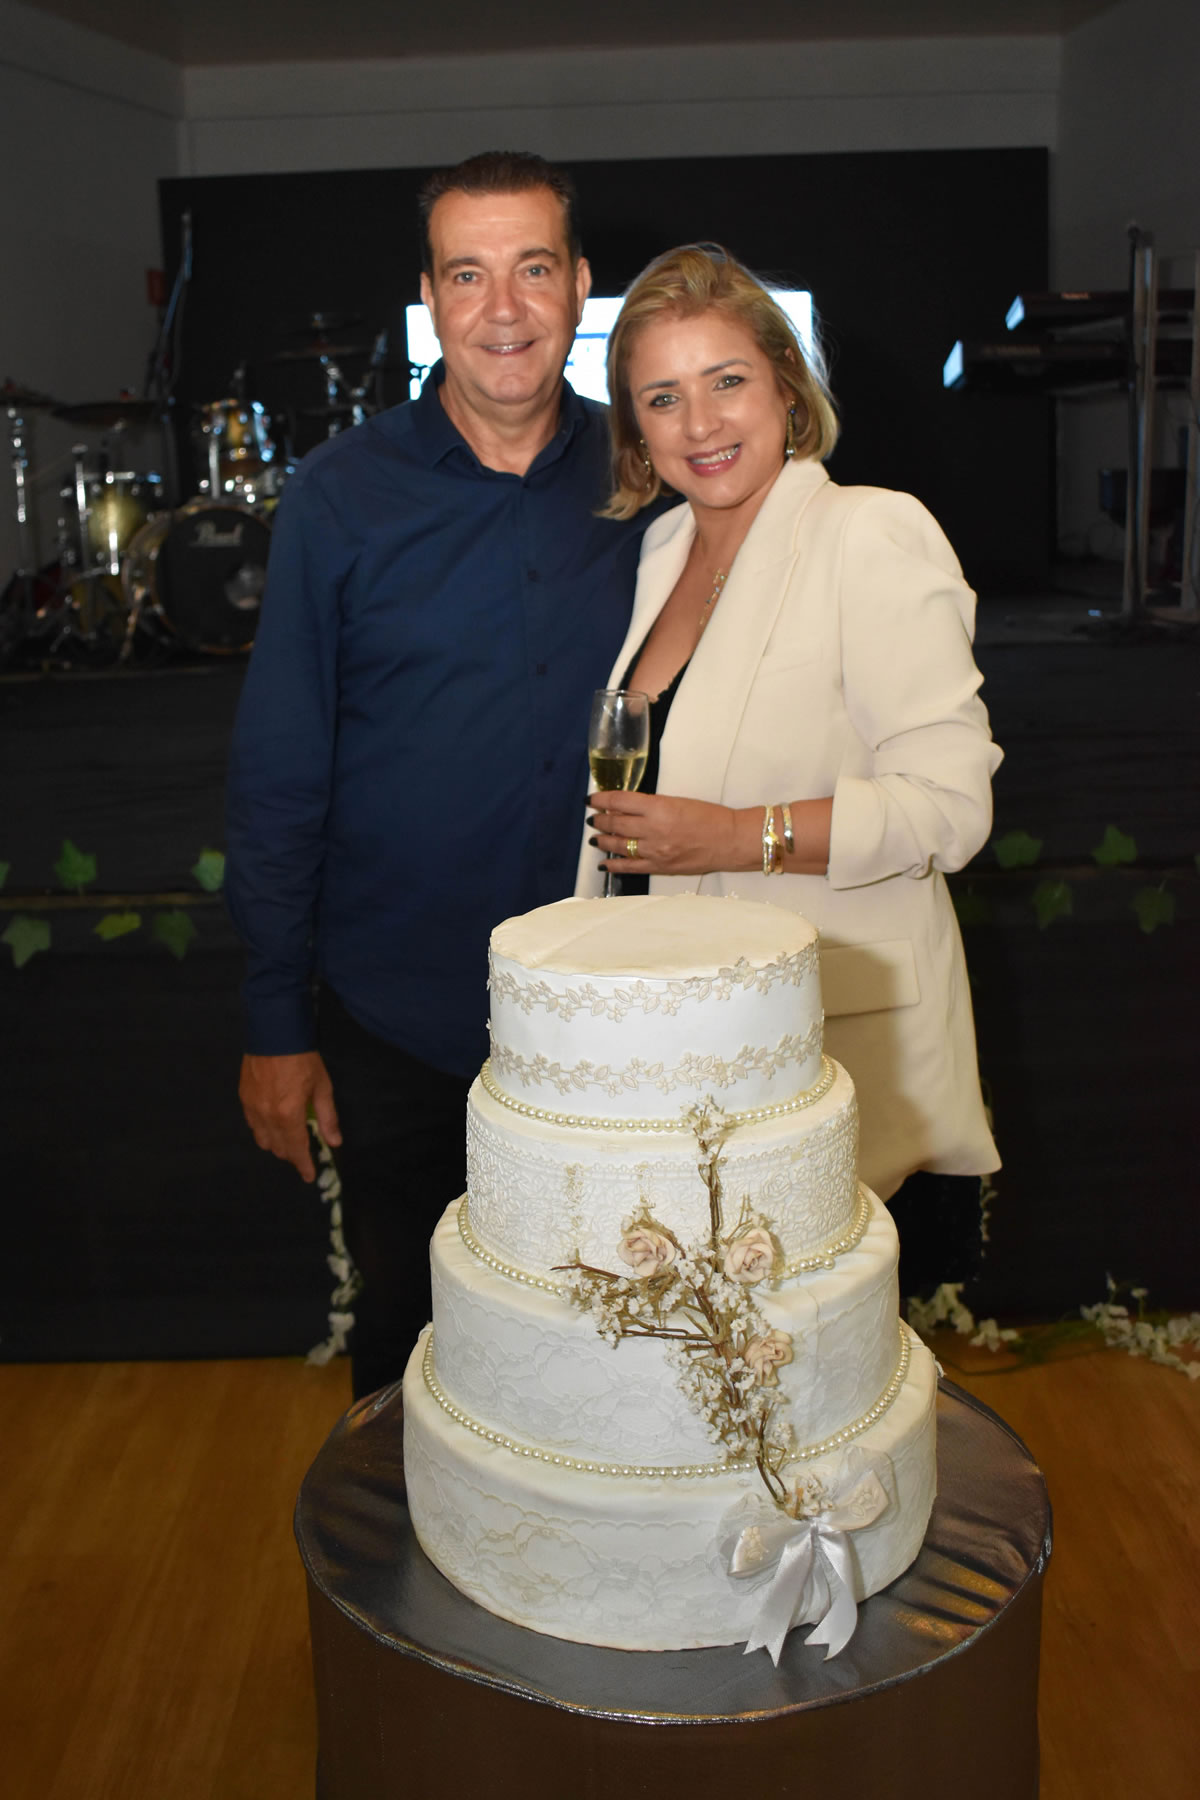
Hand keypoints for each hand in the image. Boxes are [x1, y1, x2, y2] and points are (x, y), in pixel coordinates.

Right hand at [239, 1051, 341, 1183]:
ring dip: (276, 1144)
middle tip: (304, 1153)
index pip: (296, 1150)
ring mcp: (252, 1108)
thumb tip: (334, 1142)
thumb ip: (327, 1117)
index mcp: (288, 1115)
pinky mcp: (243, 1098)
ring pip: (262, 1139)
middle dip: (292, 1154)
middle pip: (278, 1148)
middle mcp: (266, 1116)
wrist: (274, 1033)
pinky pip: (252, 1124)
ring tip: (289, 1139)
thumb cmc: (302, 1059)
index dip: (304, 1165)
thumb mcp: (322, 1087)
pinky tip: (273, 1124)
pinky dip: (263, 1130)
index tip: (309, 1176)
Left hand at [589, 790, 741, 877]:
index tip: (592, 800)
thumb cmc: (710, 818)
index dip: (601, 800)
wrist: (730, 841)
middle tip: (593, 818)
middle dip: (600, 820)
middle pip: (615, 823)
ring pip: (618, 846)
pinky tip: (604, 863)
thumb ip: (650, 805)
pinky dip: (614, 865)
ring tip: (595, 837)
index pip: (619, 801)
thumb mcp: (677, 801)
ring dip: (603, 840)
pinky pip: (630, 867)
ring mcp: (655, 851)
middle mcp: (653, 829)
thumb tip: (624, 808)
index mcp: (658, 808)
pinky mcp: (660, 867)